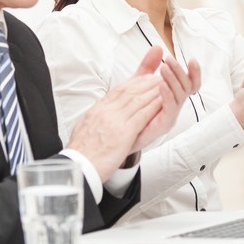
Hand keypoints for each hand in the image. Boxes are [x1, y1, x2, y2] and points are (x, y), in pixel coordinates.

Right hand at [65, 47, 199, 180]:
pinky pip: (141, 115)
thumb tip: (98, 114)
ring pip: (137, 100)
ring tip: (166, 85)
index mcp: (97, 110)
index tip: (145, 77)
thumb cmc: (82, 153)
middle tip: (160, 77)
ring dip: (153, 91)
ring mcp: (114, 120)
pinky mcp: (123, 132)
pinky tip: (163, 102)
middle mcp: (105, 111)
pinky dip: (153, 107)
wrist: (77, 166)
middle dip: (146, 83)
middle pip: (129, 91)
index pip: (118, 90)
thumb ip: (96, 118)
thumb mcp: (85, 128)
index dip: (134, 82)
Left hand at [132, 53, 200, 152]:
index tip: (191, 59)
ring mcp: (171, 114)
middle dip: (180, 71)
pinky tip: (161, 85)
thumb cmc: (132, 108)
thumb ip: (149, 66)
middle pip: (187, 86)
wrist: (120, 134)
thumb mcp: (140, 83)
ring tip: (164, 68)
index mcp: (173, 95)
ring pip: (181, 95)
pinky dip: (167, 95)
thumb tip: (158, 47)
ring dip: (174, 80)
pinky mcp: (164, 123)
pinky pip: (170, 108)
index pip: (191, 83)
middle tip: (170, 60)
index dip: (194, 72)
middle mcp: (175, 104)